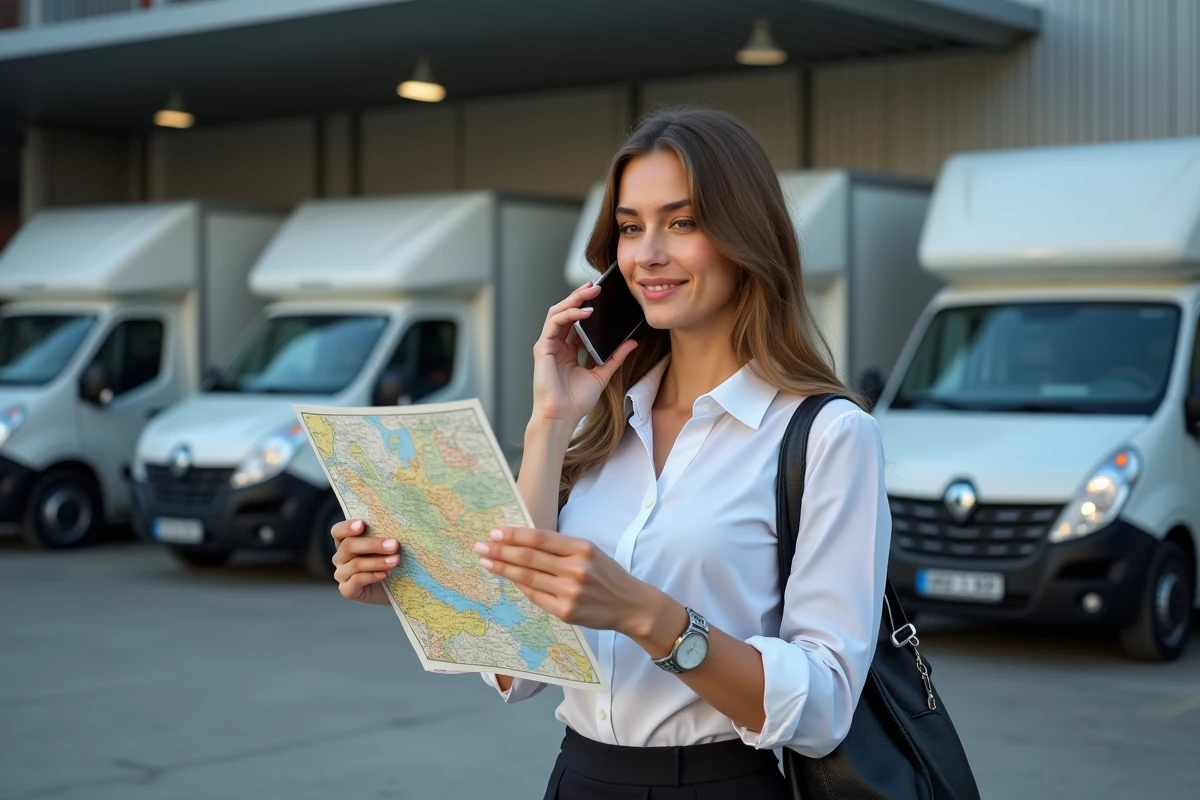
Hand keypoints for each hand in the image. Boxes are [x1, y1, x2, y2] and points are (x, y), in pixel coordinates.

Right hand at [330, 519, 396, 605]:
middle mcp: (340, 557)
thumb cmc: (389, 561)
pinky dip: (372, 576)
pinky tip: (385, 574)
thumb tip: (396, 525)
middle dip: (373, 544)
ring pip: (355, 564)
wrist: (395, 588)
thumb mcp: (386, 546)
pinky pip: (356, 580)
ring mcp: (341, 574)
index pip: (337, 531)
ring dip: (377, 562)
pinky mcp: (347, 590)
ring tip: (395, 560)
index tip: (362, 524)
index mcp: (345, 542)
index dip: (347, 527)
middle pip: (348, 546)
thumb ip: (384, 536)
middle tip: (394, 544)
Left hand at [475, 526, 658, 634]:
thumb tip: (523, 542)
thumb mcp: (589, 552)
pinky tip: (507, 579)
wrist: (631, 605)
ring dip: (503, 568)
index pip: (540, 538)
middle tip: (480, 546)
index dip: (514, 535)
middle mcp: (575, 569)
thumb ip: (560, 548)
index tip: (495, 532)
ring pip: (528, 578)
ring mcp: (569, 592)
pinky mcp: (566, 611)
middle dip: (501, 550)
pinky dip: (520, 587)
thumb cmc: (607, 575)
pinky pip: (535, 597)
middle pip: (529, 557)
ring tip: (486, 561)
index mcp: (581, 548)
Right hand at [532, 282, 637, 425]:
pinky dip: (569, 314)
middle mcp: (556, 345)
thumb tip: (632, 342)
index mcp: (567, 350)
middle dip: (580, 297)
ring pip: (557, 312)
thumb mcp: (602, 375)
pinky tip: (585, 312)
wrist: (562, 417)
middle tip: (596, 287)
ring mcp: (548, 345)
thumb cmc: (576, 402)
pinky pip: (554, 323)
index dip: (586, 307)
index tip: (602, 297)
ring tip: (591, 293)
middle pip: (565, 312)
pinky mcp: (542, 348)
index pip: (575, 321)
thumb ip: (615, 357)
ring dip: (574, 300)